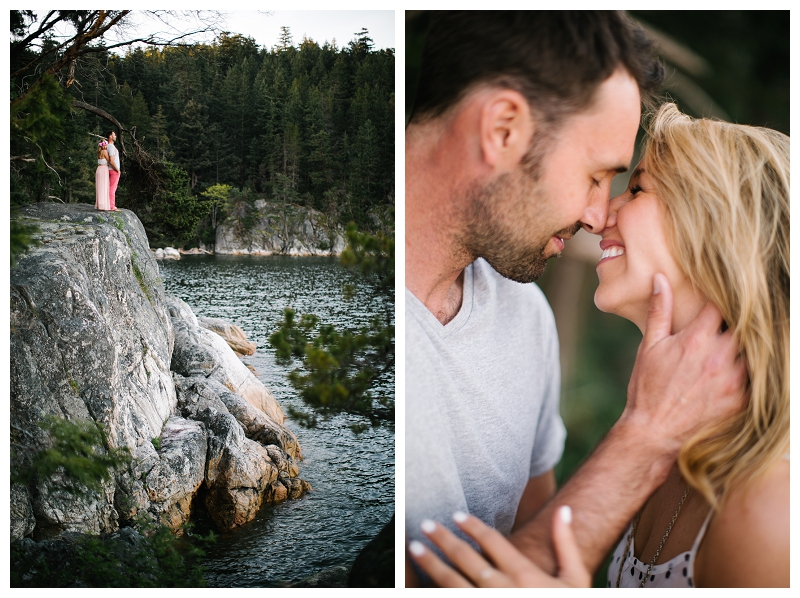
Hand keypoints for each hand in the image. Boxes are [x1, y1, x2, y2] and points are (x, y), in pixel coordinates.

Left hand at [408, 506, 590, 587]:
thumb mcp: (577, 579)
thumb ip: (566, 543)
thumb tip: (564, 509)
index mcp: (526, 575)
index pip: (493, 541)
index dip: (473, 526)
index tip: (456, 515)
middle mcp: (504, 589)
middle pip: (467, 558)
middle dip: (444, 539)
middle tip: (426, 524)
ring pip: (453, 582)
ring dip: (432, 564)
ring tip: (415, 548)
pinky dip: (438, 589)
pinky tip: (423, 582)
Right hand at [623, 273, 746, 454]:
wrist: (654, 432)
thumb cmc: (647, 387)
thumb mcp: (649, 346)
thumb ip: (658, 311)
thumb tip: (660, 279)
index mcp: (696, 338)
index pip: (720, 305)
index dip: (719, 300)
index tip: (716, 303)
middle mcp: (720, 356)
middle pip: (744, 325)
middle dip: (736, 322)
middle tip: (729, 324)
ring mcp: (734, 379)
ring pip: (754, 350)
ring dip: (746, 346)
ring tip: (733, 348)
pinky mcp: (742, 399)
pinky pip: (758, 377)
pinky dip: (751, 370)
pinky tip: (737, 371)